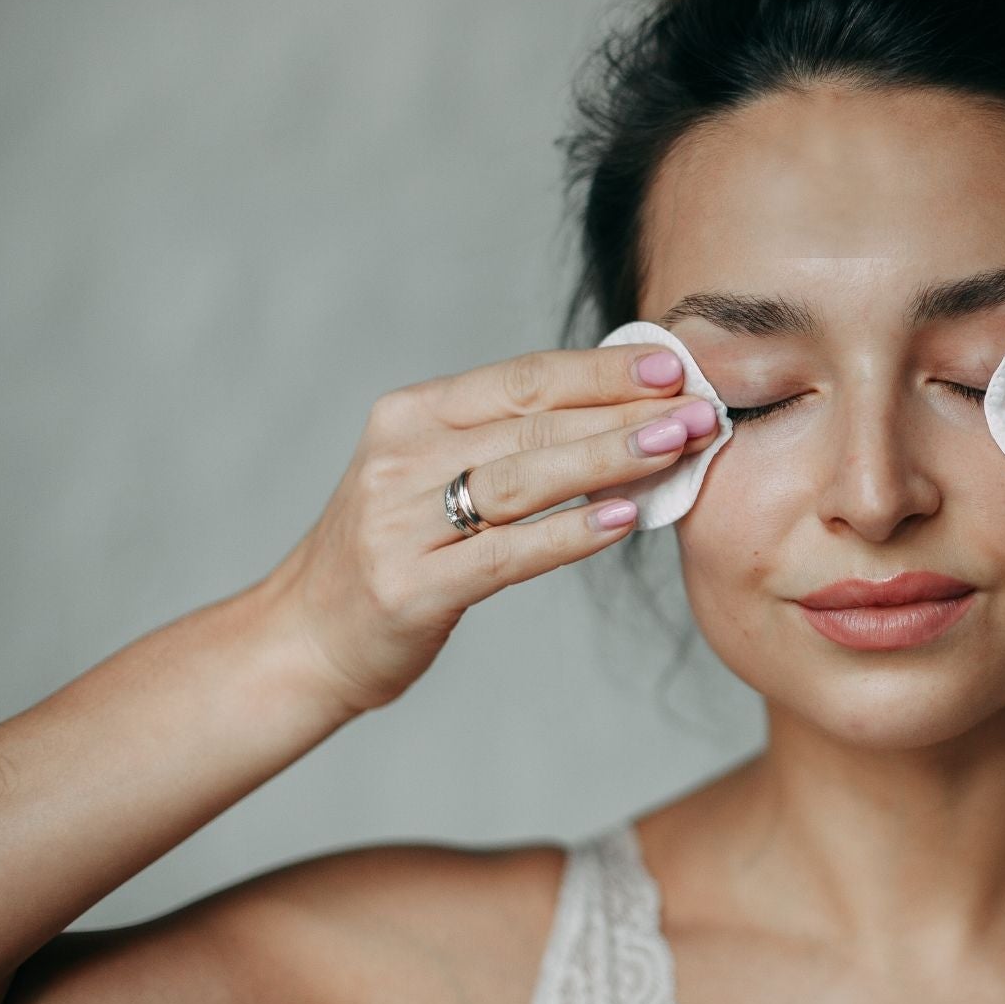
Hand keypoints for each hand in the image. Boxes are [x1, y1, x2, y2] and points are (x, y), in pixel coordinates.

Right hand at [263, 344, 722, 714]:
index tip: (674, 365)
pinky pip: (507, 554)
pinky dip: (569, 533)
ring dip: (609, 457)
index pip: (523, 378)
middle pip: (533, 423)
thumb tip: (624, 410)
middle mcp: (400, 458)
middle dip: (626, 412)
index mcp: (411, 415)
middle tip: (700, 408)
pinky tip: (624, 519)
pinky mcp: (411, 587)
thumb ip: (508, 441)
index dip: (602, 370)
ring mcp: (400, 522)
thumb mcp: (433, 474)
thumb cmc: (396, 550)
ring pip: (524, 479)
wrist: (304, 638)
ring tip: (676, 446)